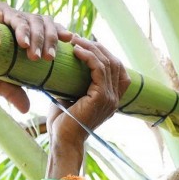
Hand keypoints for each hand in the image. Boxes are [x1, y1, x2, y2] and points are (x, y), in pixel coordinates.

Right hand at [0, 3, 71, 112]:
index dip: (60, 36)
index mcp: (25, 34)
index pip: (49, 31)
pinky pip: (15, 18)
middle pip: (45, 24)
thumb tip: (27, 110)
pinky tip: (24, 43)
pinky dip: (21, 30)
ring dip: (38, 37)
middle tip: (50, 59)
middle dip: (51, 41)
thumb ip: (13, 92)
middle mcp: (20, 22)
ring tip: (36, 56)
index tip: (70, 46)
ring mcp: (10, 15)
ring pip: (33, 20)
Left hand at [46, 36, 129, 177]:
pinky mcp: (102, 98)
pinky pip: (100, 70)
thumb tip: (63, 64)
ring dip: (91, 48)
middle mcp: (115, 97)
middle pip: (114, 61)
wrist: (62, 141)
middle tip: (76, 38)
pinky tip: (76, 51)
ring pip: (108, 63)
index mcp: (111, 97)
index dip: (102, 52)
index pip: (116, 67)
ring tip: (74, 41)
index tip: (82, 44)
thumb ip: (73, 82)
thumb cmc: (62, 121)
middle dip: (96, 46)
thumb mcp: (69, 96)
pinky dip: (89, 57)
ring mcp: (111, 98)